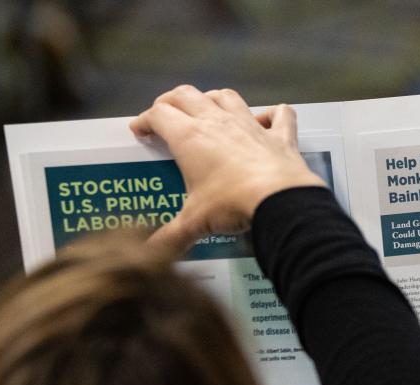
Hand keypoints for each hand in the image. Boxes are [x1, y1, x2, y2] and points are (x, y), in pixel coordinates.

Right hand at [130, 85, 325, 253]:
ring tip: (207, 109)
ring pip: (226, 96)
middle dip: (171, 100)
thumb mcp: (195, 222)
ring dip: (213, 99)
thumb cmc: (231, 205)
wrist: (280, 200)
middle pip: (187, 95)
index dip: (145, 120)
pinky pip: (279, 113)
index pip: (159, 115)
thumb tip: (150, 253)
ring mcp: (251, 125)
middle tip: (164, 113)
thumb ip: (170, 236)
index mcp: (190, 137)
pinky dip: (272, 114)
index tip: (139, 130)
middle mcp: (218, 122)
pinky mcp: (280, 135)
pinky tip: (266, 120)